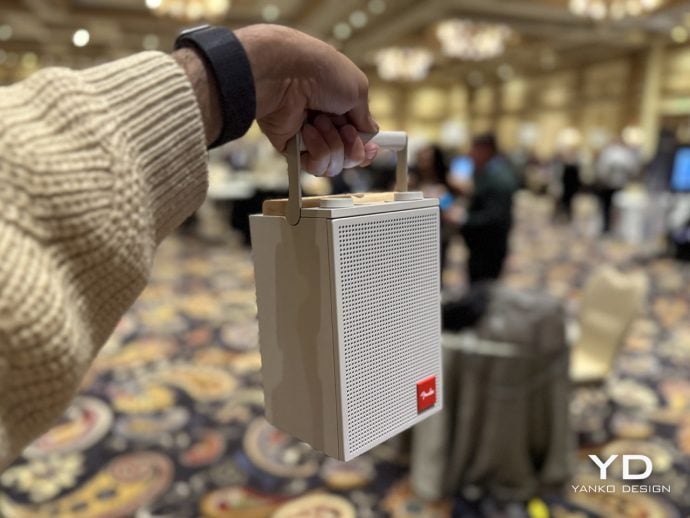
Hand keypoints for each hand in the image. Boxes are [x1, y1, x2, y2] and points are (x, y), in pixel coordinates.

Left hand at [235, 24, 377, 175]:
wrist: (285, 74)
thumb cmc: (322, 72)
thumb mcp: (357, 87)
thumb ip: (366, 116)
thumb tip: (370, 132)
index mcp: (341, 106)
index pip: (358, 137)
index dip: (366, 147)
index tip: (372, 148)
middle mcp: (325, 123)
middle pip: (349, 156)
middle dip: (353, 147)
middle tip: (346, 131)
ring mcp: (308, 138)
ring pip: (334, 164)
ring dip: (334, 144)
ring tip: (320, 122)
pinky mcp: (292, 149)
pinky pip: (314, 165)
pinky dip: (317, 150)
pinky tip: (307, 131)